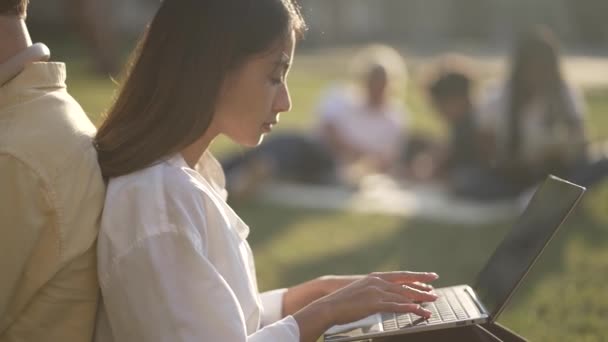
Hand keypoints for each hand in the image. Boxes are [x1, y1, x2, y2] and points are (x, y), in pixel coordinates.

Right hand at [292, 271, 438, 341]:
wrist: (329, 306)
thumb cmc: (343, 302)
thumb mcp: (361, 291)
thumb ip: (375, 291)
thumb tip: (386, 296)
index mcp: (375, 277)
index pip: (401, 275)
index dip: (417, 276)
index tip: (430, 276)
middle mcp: (377, 282)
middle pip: (405, 284)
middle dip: (422, 288)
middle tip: (435, 292)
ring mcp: (376, 292)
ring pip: (404, 295)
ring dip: (420, 299)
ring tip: (432, 302)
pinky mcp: (374, 303)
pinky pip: (397, 306)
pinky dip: (410, 308)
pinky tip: (419, 310)